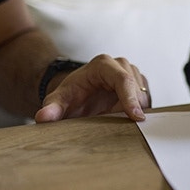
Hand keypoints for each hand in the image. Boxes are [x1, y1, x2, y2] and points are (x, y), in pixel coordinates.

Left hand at [34, 54, 150, 122]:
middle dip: (131, 109)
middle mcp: (121, 65)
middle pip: (136, 89)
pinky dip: (139, 111)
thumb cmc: (71, 95)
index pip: (123, 80)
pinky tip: (126, 117)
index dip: (130, 99)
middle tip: (121, 125)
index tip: (136, 117)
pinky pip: (147, 100)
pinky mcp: (141, 84)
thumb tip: (43, 117)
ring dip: (134, 111)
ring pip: (144, 96)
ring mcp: (133, 73)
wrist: (79, 93)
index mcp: (103, 64)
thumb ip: (52, 108)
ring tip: (116, 119)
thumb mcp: (59, 100)